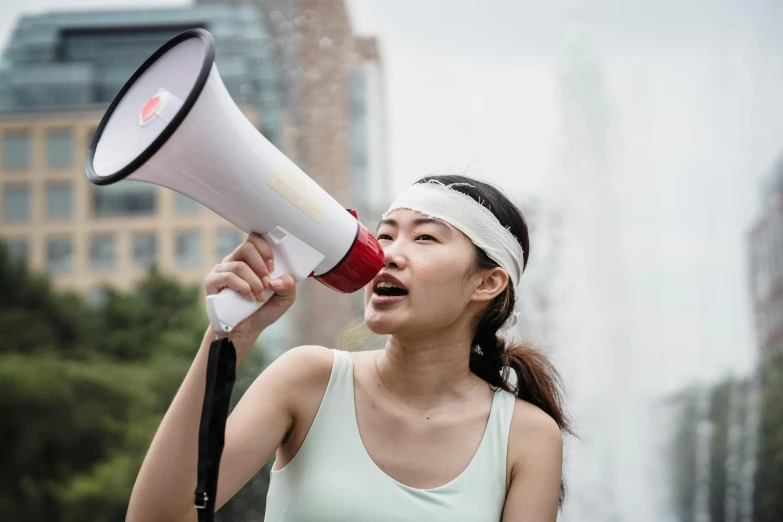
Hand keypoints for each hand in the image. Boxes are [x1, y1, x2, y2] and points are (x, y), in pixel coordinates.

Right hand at [204, 233, 295, 348]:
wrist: (244, 330)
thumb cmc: (262, 311)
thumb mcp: (284, 299)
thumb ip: (288, 287)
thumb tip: (282, 279)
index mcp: (251, 260)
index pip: (255, 240)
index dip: (265, 249)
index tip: (273, 266)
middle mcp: (235, 261)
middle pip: (246, 247)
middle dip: (260, 265)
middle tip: (267, 282)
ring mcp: (222, 271)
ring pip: (239, 265)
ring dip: (254, 282)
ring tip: (259, 296)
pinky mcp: (212, 282)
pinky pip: (227, 276)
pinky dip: (242, 286)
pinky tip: (248, 297)